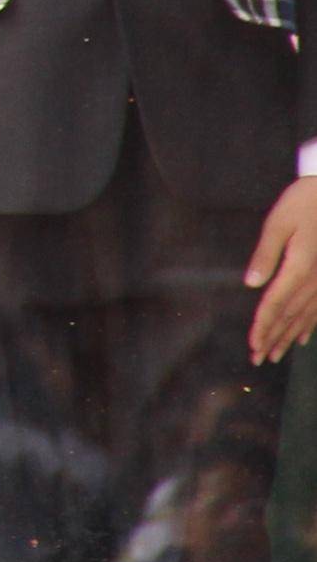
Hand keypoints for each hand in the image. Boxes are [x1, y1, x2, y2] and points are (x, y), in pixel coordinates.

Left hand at [247, 179, 316, 362]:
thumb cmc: (307, 202)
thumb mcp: (279, 222)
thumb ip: (265, 253)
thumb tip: (251, 283)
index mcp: (298, 268)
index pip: (275, 304)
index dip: (263, 327)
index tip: (253, 346)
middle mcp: (314, 281)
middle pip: (290, 316)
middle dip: (273, 339)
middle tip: (259, 359)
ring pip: (306, 316)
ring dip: (289, 336)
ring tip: (277, 354)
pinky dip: (310, 325)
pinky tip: (304, 336)